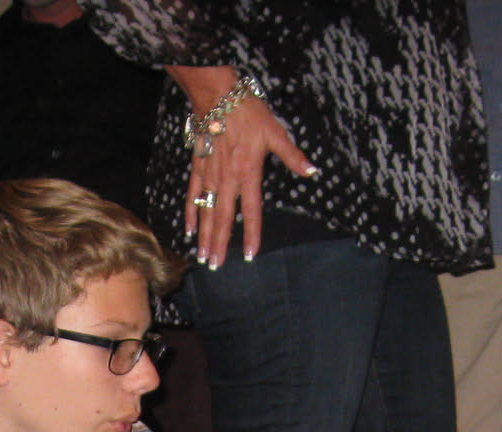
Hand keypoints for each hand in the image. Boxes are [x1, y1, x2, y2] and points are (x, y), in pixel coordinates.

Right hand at [181, 88, 315, 268]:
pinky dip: (191, 212)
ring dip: (204, 234)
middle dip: (220, 243)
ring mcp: (211, 174)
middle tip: (215, 265)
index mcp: (248, 172)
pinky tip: (189, 229)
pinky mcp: (198, 166)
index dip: (252, 233)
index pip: (252, 210)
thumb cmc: (249, 112)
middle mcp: (228, 178)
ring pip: (207, 210)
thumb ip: (292, 155)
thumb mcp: (275, 132)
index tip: (250, 254)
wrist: (218, 95)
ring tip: (202, 255)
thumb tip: (312, 171)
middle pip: (224, 217)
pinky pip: (193, 194)